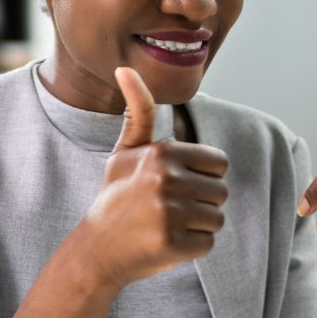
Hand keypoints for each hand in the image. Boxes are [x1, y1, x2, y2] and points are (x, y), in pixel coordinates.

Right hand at [80, 67, 228, 288]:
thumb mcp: (125, 151)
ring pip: (216, 218)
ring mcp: (169, 212)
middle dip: (201, 203)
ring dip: (197, 226)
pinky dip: (191, 248)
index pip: (219, 164)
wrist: (96, 248)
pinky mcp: (172, 243)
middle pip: (221, 192)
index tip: (174, 186)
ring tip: (166, 225)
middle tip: (167, 210)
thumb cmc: (117, 196)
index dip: (201, 178)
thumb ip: (138, 111)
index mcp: (162, 153)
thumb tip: (125, 68)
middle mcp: (166, 179)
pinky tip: (166, 243)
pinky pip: (208, 243)